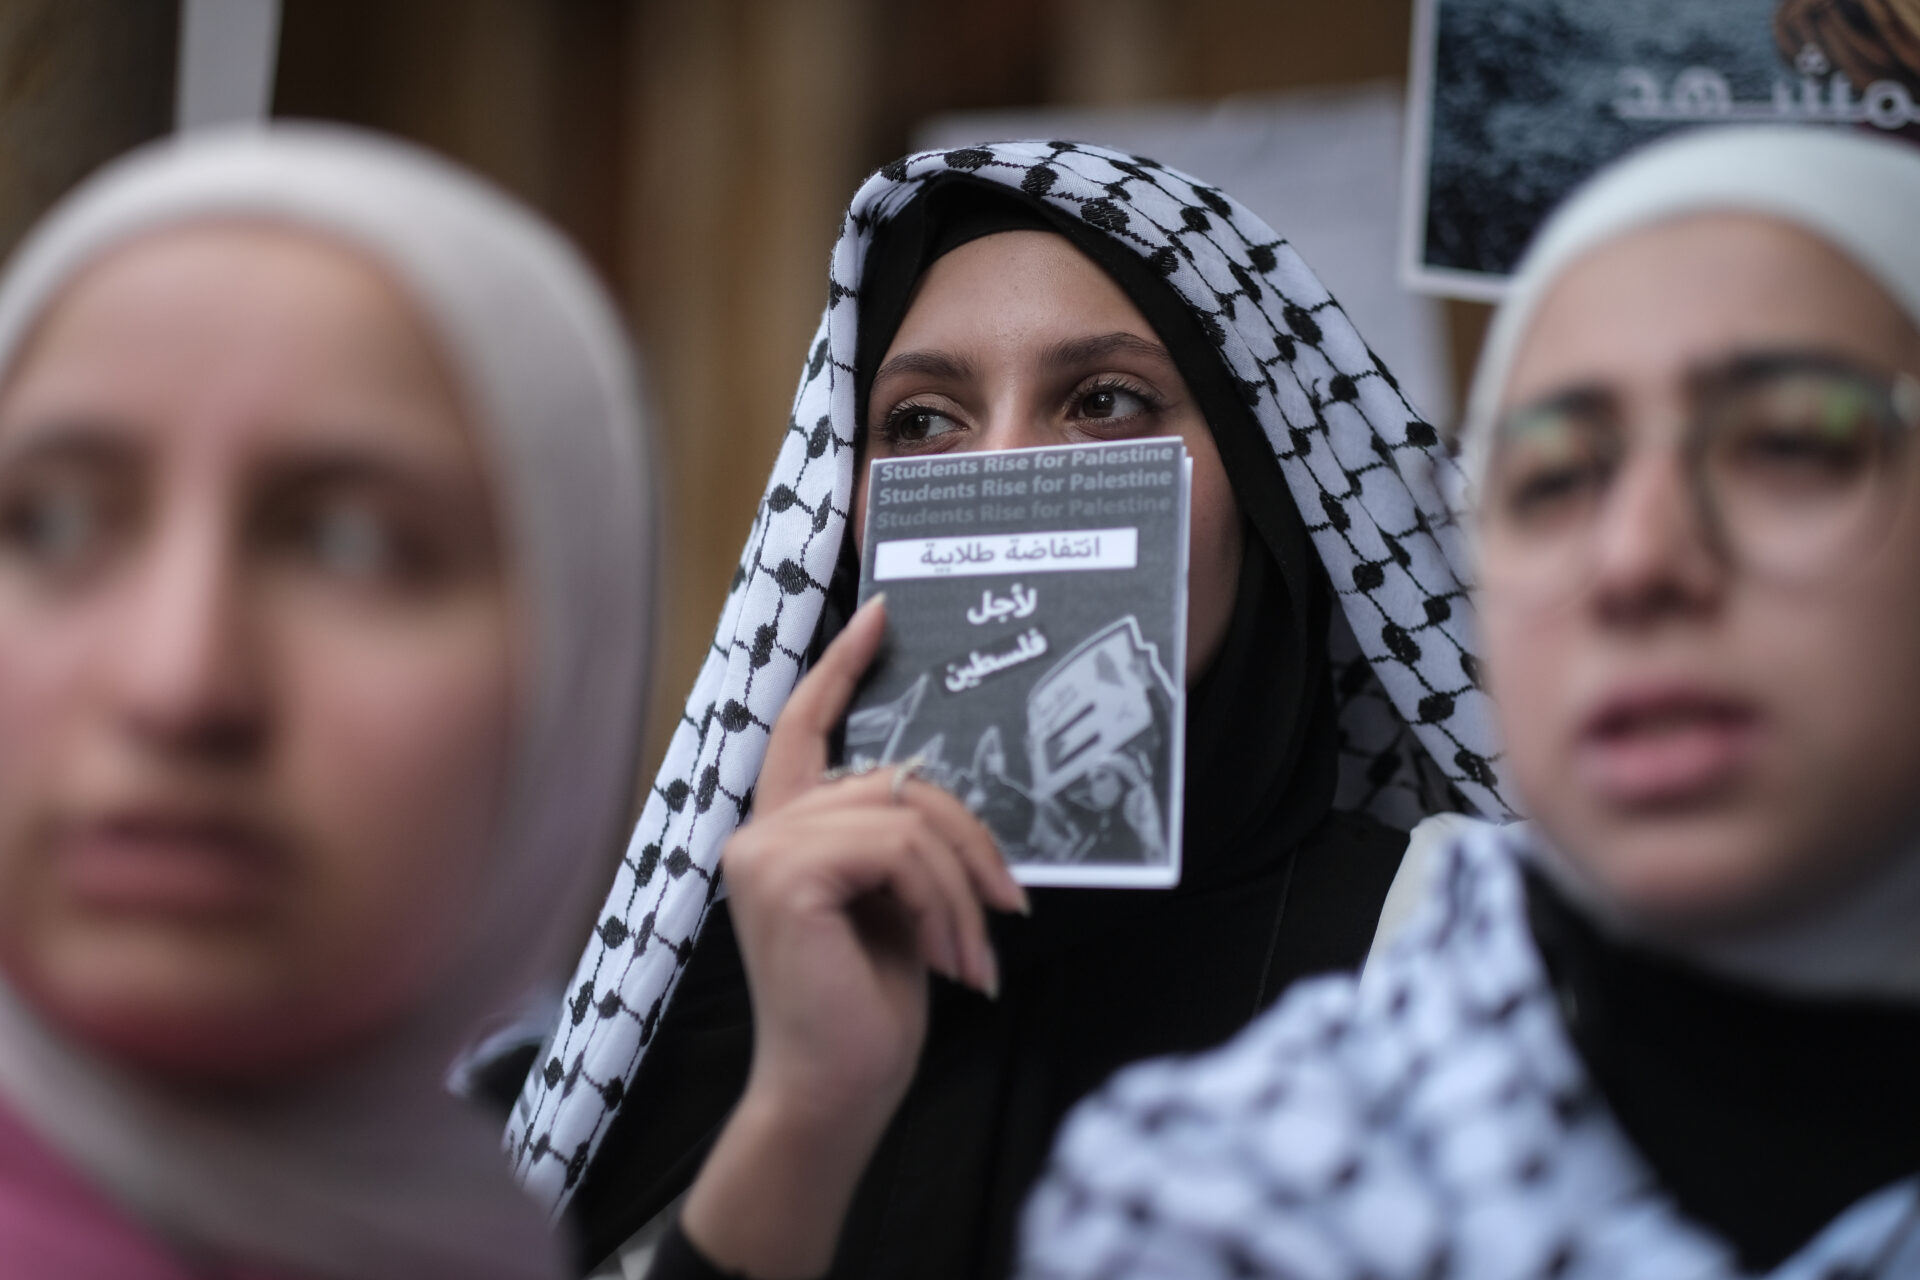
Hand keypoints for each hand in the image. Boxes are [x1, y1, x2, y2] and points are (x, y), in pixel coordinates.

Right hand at [681, 595, 1026, 1277]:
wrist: (835, 1094)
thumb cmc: (864, 1009)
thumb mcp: (895, 906)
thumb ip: (897, 842)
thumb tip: (939, 799)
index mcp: (784, 833)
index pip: (803, 729)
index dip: (841, 668)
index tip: (884, 617)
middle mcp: (760, 831)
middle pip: (895, 779)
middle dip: (968, 840)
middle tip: (1009, 909)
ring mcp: (764, 850)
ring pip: (907, 816)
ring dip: (961, 887)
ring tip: (976, 953)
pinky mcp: (784, 875)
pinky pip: (899, 850)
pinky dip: (944, 902)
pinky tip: (954, 959)